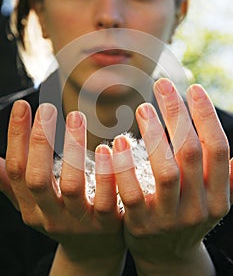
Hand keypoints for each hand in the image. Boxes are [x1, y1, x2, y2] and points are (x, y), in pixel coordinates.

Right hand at [3, 100, 124, 275]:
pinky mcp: (107, 223)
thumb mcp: (34, 204)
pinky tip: (107, 148)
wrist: (92, 252)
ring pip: (72, 186)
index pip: (17, 171)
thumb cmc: (60, 217)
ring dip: (73, 149)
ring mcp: (79, 221)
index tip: (23, 106)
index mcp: (31, 207)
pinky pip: (107, 198)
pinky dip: (106, 172)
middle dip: (40, 142)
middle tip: (47, 108)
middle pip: (38, 179)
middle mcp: (51, 216)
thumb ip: (13, 184)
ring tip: (76, 117)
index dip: (17, 138)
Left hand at [111, 78, 229, 275]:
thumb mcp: (212, 199)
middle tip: (162, 85)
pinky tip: (117, 141)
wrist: (167, 256)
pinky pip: (132, 193)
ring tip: (142, 107)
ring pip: (164, 171)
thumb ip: (224, 175)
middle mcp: (198, 207)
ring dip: (154, 134)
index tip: (193, 88)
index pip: (217, 148)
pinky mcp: (141, 225)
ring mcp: (170, 218)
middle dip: (177, 114)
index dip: (206, 116)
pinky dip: (124, 166)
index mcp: (218, 195)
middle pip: (190, 152)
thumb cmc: (188, 215)